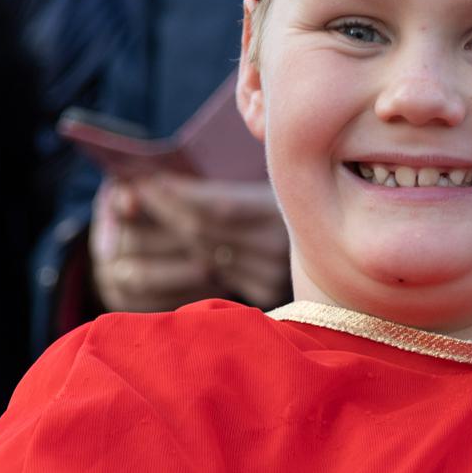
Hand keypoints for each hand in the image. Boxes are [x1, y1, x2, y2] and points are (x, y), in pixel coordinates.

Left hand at [89, 174, 292, 312]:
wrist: (341, 234)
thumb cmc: (300, 195)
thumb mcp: (271, 185)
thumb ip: (226, 192)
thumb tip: (158, 181)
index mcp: (285, 212)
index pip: (217, 206)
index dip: (176, 194)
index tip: (145, 178)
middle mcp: (280, 249)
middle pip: (203, 233)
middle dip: (161, 211)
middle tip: (130, 193)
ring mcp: (272, 276)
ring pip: (201, 256)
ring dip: (164, 236)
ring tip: (139, 216)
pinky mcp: (266, 294)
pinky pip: (213, 275)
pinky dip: (185, 258)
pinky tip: (167, 243)